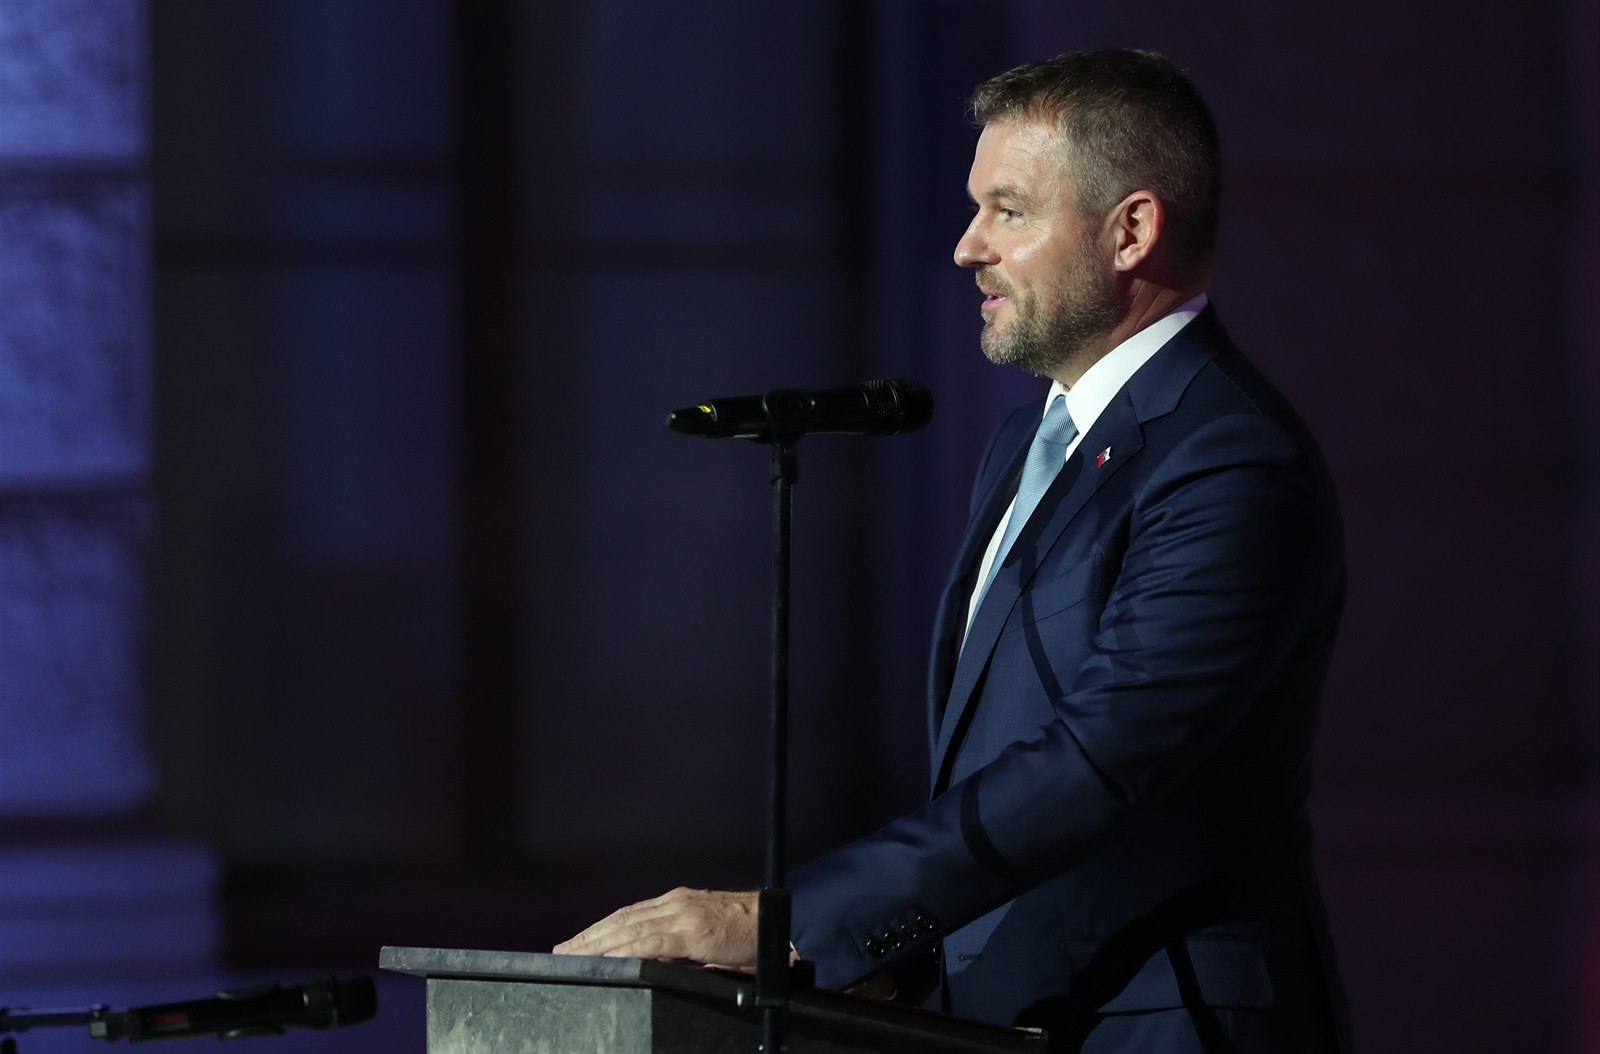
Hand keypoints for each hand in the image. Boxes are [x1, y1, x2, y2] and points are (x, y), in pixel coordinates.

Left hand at [552, 887, 758, 965]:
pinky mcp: (692, 931)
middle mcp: (674, 903)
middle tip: (561, 950)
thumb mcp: (705, 934)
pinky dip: (628, 948)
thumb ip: (678, 944)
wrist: (776, 921)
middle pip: (621, 919)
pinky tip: (610, 956)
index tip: (577, 941)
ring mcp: (682, 915)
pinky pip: (652, 941)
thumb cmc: (747, 931)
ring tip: (574, 955)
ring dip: (598, 943)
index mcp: (676, 903)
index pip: (628, 914)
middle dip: (589, 936)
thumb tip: (653, 959)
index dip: (600, 928)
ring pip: (629, 927)